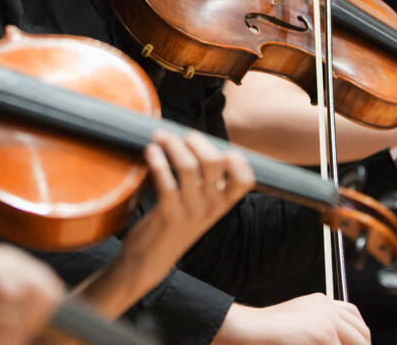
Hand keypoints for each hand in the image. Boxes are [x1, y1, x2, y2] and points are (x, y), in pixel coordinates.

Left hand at [76, 129, 254, 316]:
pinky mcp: (169, 215)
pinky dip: (157, 161)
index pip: (245, 180)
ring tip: (160, 137)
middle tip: (180, 136)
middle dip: (196, 140)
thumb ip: (203, 180)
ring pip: (188, 167)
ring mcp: (191, 212)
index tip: (220, 149)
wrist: (150, 260)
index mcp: (222, 204)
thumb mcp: (198, 205)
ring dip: (172, 145)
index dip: (238, 160)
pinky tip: (150, 152)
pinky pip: (165, 182)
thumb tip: (194, 140)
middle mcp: (211, 207)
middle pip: (214, 161)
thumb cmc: (173, 223)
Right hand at [216, 295, 369, 344]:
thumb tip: (335, 341)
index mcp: (320, 302)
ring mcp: (327, 321)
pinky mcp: (324, 335)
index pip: (353, 317)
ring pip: (358, 344)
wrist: (248, 329)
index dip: (360, 336)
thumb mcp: (297, 323)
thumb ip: (318, 328)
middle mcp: (327, 307)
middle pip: (362, 332)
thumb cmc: (265, 332)